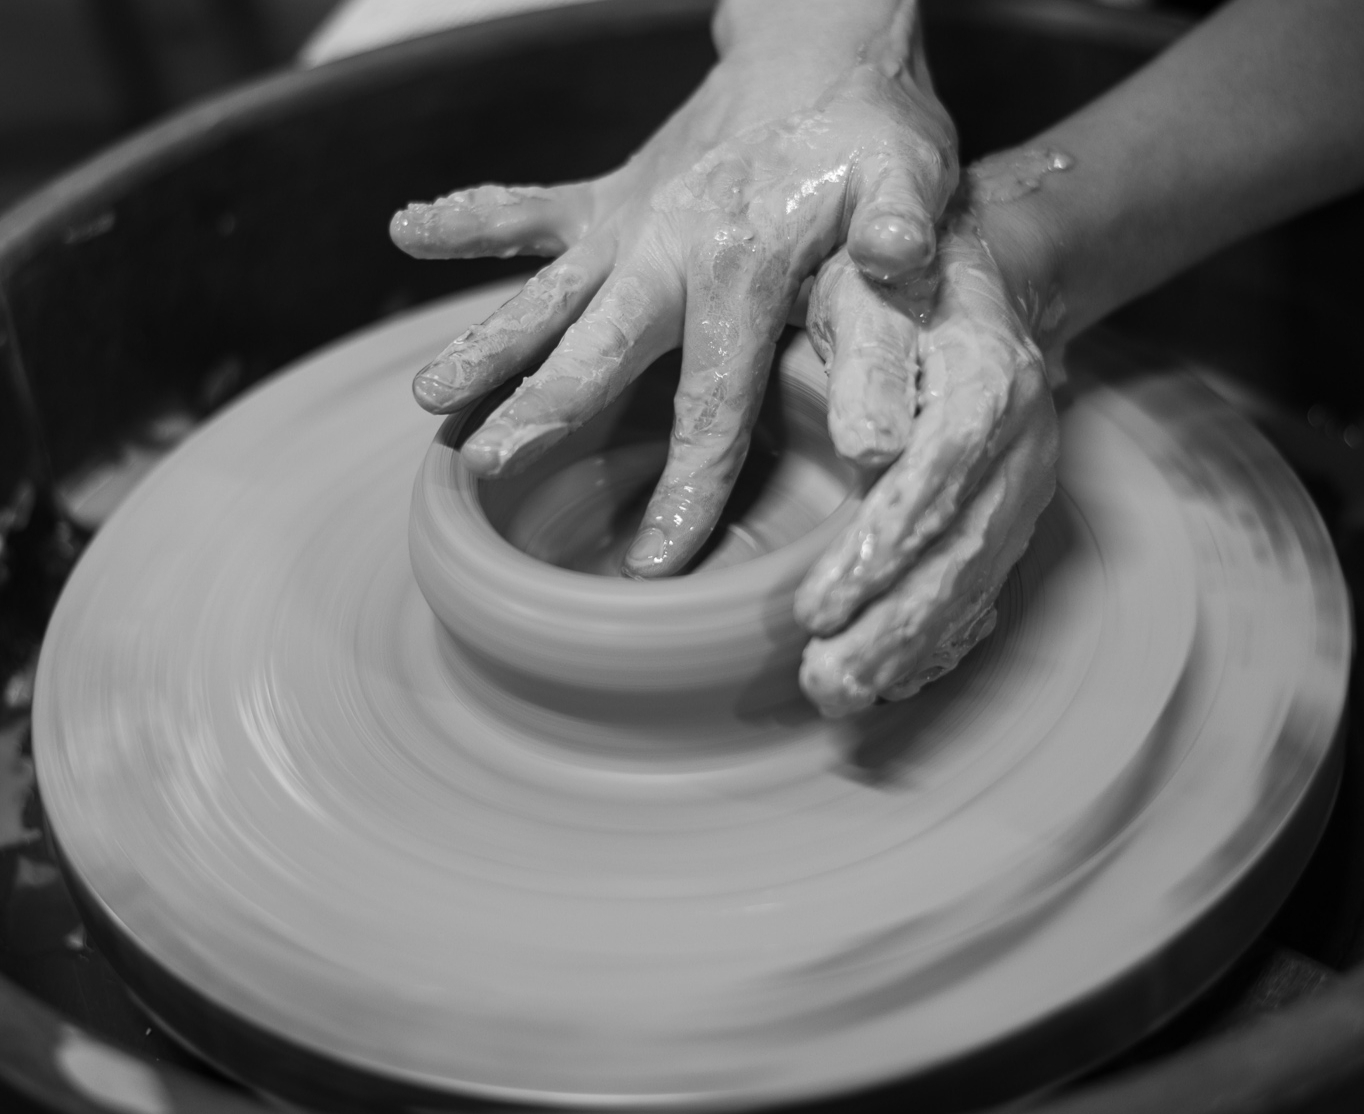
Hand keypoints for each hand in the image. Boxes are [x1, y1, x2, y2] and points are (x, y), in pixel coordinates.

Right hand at [390, 21, 955, 576]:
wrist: (819, 42)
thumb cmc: (868, 127)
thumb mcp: (907, 173)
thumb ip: (901, 224)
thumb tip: (898, 263)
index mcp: (742, 264)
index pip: (713, 400)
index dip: (686, 485)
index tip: (653, 562)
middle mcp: (669, 247)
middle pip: (597, 349)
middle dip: (540, 410)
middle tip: (483, 461)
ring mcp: (630, 222)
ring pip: (545, 294)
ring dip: (486, 341)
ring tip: (425, 394)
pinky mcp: (611, 197)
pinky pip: (531, 209)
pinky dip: (471, 218)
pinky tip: (407, 230)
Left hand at [794, 202, 1060, 716]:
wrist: (982, 282)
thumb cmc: (897, 284)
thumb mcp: (870, 285)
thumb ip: (871, 357)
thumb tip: (867, 448)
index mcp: (988, 377)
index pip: (943, 470)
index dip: (884, 543)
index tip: (818, 605)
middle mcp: (1020, 443)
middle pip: (963, 549)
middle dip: (892, 624)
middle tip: (824, 680)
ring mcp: (1024, 487)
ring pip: (975, 581)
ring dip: (910, 648)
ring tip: (841, 695)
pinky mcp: (1011, 516)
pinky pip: (986, 588)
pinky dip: (943, 641)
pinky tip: (895, 681)